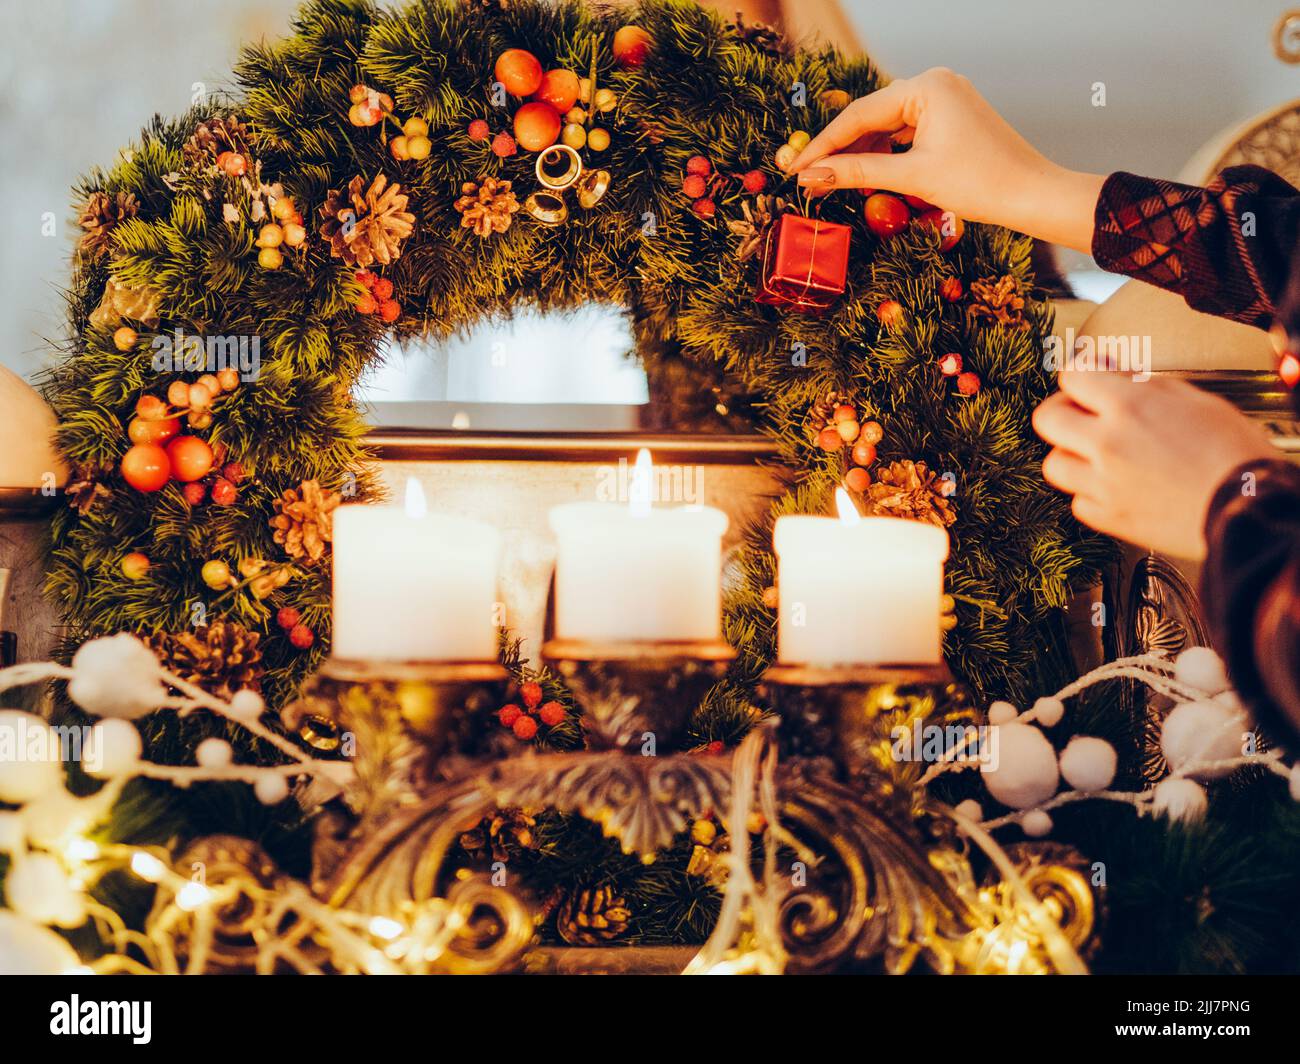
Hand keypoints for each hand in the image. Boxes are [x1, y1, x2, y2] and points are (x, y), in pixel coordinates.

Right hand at [787, 68, 1104, 252]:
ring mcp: (945, 98)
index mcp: (926, 87)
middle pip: (870, 116)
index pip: (859, 115)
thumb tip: (812, 176)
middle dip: (839, 149)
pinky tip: (865, 173)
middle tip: (806, 178)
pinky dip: (885, 152)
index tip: (794, 169)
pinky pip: (906, 131)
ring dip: (860, 153)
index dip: (822, 146)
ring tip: (830, 181)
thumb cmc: (980, 183)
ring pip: (886, 125)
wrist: (1032, 194)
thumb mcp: (911, 177)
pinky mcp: (951, 117)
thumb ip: (857, 172)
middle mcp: (935, 83)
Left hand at [1032, 371, 1276, 559]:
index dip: (1080, 374)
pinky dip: (1090, 493)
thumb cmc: (1234, 453)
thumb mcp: (1197, 401)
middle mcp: (1108, 444)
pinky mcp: (1109, 518)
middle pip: (1047, 419)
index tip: (1086, 377)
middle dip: (1062, 411)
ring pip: (1054, 464)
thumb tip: (1117, 374)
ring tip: (1098, 455)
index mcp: (1131, 407)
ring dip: (1071, 455)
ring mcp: (1104, 484)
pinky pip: (1078, 502)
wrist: (1249, 509)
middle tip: (1080, 413)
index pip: (1073, 377)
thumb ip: (1148, 387)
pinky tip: (1113, 486)